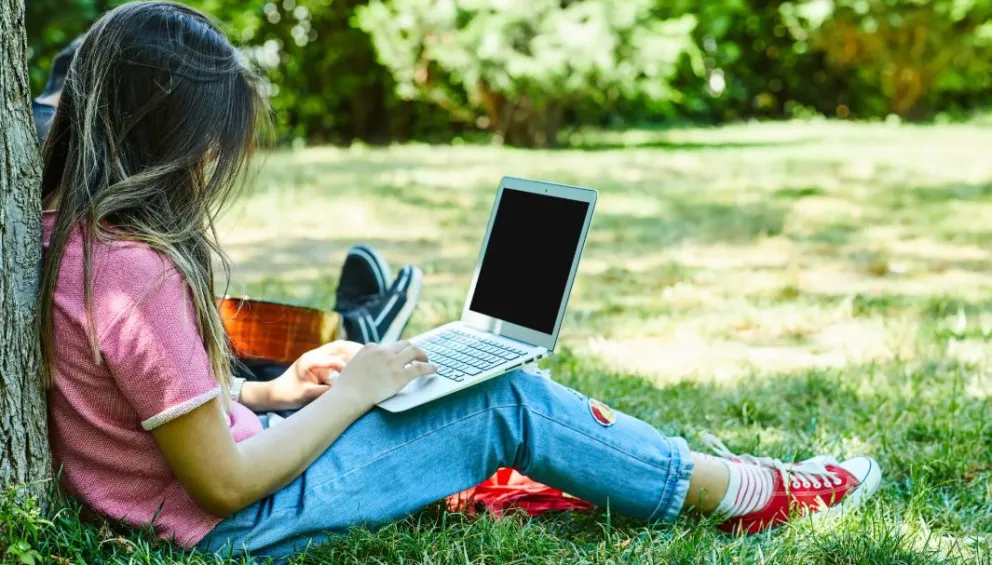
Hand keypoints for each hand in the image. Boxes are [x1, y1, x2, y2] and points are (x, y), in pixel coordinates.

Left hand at [242, 341, 363, 410]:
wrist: (275, 393)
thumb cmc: (289, 395)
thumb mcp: (307, 395)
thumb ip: (326, 392)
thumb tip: (345, 391)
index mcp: (310, 360)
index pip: (336, 359)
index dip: (350, 366)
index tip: (361, 375)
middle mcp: (315, 354)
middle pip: (340, 346)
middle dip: (358, 350)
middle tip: (374, 357)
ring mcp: (318, 356)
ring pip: (341, 348)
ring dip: (355, 352)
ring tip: (371, 358)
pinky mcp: (320, 361)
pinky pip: (338, 354)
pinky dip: (350, 357)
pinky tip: (361, 363)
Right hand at [335, 341, 436, 406]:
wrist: (348, 397)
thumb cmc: (345, 388)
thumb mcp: (350, 368)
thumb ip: (359, 363)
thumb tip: (361, 367)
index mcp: (370, 348)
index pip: (386, 346)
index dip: (393, 352)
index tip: (397, 357)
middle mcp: (383, 352)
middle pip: (403, 344)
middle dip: (410, 349)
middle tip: (416, 356)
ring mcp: (392, 363)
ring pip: (414, 351)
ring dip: (422, 354)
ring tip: (426, 360)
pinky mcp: (401, 375)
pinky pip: (420, 368)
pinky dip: (429, 367)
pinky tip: (434, 369)